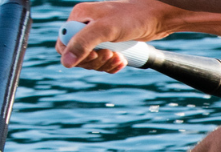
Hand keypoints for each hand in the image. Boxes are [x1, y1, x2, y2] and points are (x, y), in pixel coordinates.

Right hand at [58, 0, 181, 72]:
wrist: (156, 18)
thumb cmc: (132, 17)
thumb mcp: (104, 30)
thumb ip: (83, 44)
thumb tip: (65, 62)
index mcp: (79, 17)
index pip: (63, 44)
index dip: (75, 54)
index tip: (93, 54)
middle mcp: (86, 26)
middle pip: (77, 55)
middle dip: (94, 61)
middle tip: (109, 54)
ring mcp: (98, 36)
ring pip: (92, 61)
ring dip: (104, 64)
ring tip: (118, 57)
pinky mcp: (110, 44)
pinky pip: (103, 62)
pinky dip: (112, 65)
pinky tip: (122, 60)